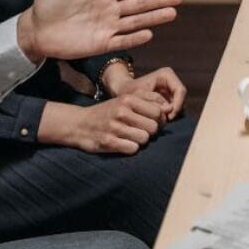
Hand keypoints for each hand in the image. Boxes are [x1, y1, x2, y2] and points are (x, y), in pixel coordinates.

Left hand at [17, 0, 182, 62]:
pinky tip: (149, 33)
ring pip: (135, 21)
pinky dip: (134, 38)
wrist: (34, 28)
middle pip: (140, 4)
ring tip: (172, 13)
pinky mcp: (99, 44)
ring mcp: (107, 27)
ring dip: (153, 17)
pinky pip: (121, 40)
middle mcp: (110, 10)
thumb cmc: (47, 2)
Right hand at [38, 92, 165, 154]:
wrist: (79, 123)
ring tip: (133, 137)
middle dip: (151, 131)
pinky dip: (131, 148)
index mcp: (128, 99)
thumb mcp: (125, 99)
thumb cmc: (108, 111)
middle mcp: (121, 111)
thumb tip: (168, 108)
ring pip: (145, 139)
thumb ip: (147, 100)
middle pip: (153, 127)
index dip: (160, 119)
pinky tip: (124, 143)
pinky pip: (133, 149)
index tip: (154, 122)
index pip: (158, 111)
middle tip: (144, 131)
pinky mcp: (108, 142)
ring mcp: (114, 127)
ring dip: (141, 140)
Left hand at [105, 66, 186, 120]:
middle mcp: (171, 81)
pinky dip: (167, 116)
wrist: (121, 93)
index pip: (180, 90)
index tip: (168, 117)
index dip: (177, 105)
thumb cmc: (128, 92)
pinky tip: (158, 121)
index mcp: (167, 74)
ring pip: (178, 105)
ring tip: (159, 122)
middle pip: (181, 98)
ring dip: (171, 115)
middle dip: (174, 111)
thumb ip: (154, 102)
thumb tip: (169, 110)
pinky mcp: (168, 98)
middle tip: (164, 122)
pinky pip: (173, 109)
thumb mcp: (139, 96)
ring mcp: (170, 90)